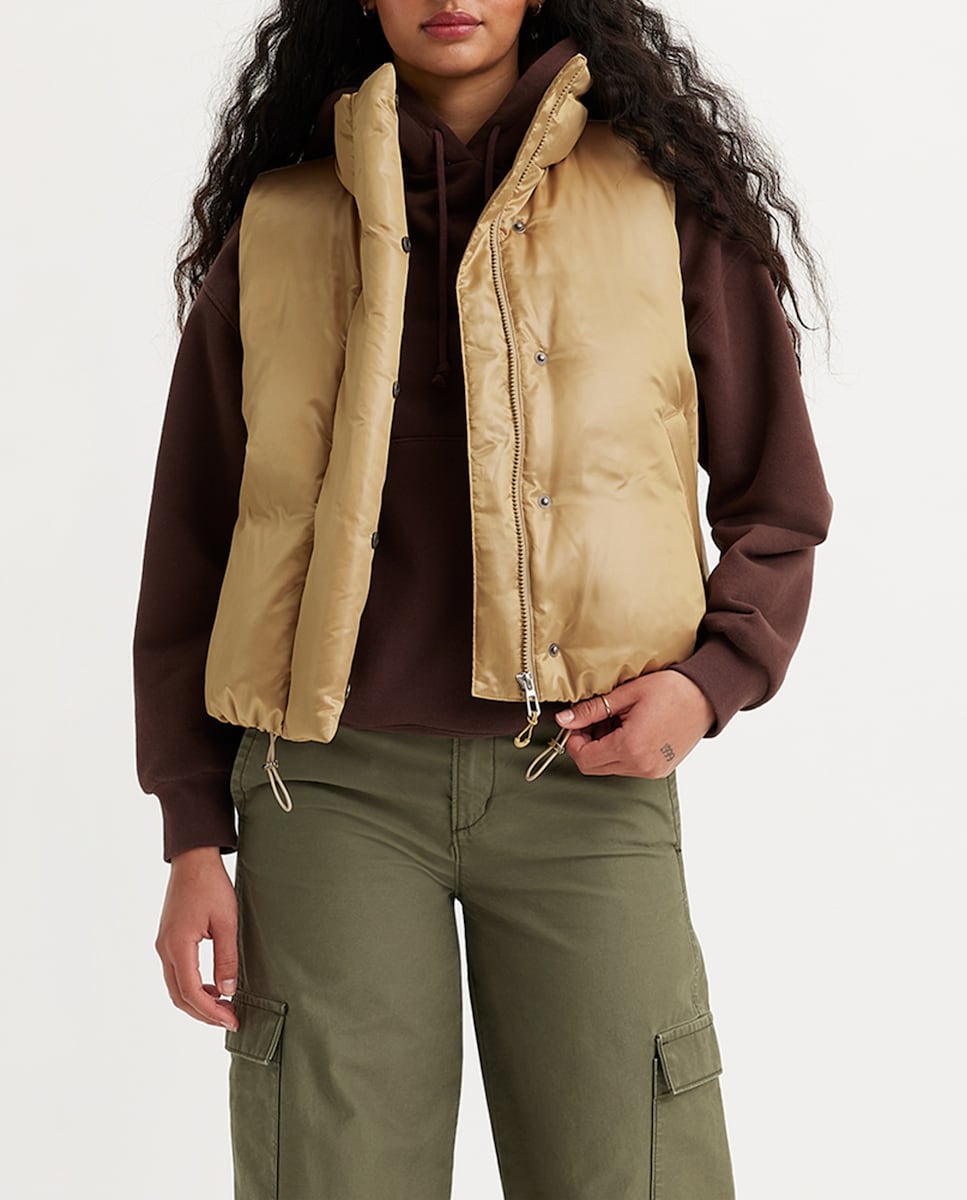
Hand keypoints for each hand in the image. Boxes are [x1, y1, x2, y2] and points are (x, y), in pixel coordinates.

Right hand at [155, 846, 239, 1030]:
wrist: (193, 861)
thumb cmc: (211, 886)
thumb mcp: (226, 921)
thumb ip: (227, 957)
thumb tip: (228, 990)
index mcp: (178, 946)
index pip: (192, 992)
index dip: (212, 1012)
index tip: (232, 1020)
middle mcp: (165, 949)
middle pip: (179, 996)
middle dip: (204, 1013)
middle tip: (229, 1019)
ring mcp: (163, 945)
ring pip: (176, 987)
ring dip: (198, 1001)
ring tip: (224, 1006)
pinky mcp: (168, 940)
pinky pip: (177, 973)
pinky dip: (193, 987)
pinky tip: (212, 986)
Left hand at [554, 670, 714, 776]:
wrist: (707, 696)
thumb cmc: (672, 689)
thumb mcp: (627, 695)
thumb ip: (592, 710)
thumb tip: (564, 720)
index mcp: (630, 747)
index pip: (584, 759)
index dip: (573, 741)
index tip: (576, 723)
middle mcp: (641, 766)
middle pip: (595, 767)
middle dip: (587, 745)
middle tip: (593, 720)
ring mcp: (652, 771)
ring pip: (611, 767)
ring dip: (604, 747)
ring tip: (617, 721)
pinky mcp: (660, 770)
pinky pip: (629, 767)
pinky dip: (621, 751)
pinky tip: (630, 729)